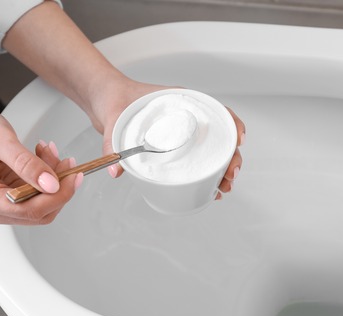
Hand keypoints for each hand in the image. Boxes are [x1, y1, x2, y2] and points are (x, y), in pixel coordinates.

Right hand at [0, 99, 79, 224]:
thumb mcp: (1, 140)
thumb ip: (27, 164)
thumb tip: (51, 185)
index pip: (30, 210)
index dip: (58, 196)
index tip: (74, 176)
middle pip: (39, 212)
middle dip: (57, 186)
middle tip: (65, 159)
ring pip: (42, 204)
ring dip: (53, 179)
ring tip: (49, 152)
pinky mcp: (9, 200)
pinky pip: (38, 196)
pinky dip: (47, 177)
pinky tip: (43, 156)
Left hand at [92, 79, 245, 198]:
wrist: (104, 99)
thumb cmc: (114, 99)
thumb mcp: (113, 118)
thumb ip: (113, 143)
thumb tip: (117, 170)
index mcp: (180, 103)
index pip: (216, 110)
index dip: (232, 125)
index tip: (238, 141)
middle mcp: (186, 118)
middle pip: (220, 136)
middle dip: (231, 158)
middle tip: (230, 177)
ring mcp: (183, 134)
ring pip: (212, 151)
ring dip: (223, 170)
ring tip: (224, 188)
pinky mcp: (175, 147)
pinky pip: (197, 160)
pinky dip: (207, 175)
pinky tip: (211, 189)